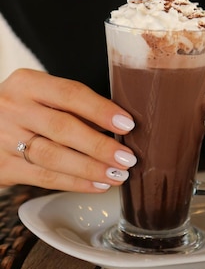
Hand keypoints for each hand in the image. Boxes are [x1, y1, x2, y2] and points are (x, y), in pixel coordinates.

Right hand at [0, 69, 136, 191]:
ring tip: (116, 175)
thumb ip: (72, 107)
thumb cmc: (23, 110)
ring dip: (90, 168)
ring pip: (54, 156)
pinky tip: (95, 184)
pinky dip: (74, 183)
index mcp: (28, 83)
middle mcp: (14, 108)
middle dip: (100, 145)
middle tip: (127, 158)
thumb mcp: (40, 96)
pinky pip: (43, 177)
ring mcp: (4, 138)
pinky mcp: (2, 166)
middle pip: (63, 128)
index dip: (101, 110)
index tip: (126, 123)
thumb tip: (118, 127)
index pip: (70, 94)